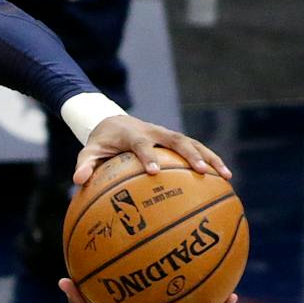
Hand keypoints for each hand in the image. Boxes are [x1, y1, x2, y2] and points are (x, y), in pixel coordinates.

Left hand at [74, 114, 231, 184]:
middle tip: (201, 172)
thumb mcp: (88, 152)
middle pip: (177, 140)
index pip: (142, 144)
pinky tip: (225, 179)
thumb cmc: (101, 143)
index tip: (154, 172)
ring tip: (226, 176)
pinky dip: (212, 161)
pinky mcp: (176, 141)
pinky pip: (197, 149)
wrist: (114, 121)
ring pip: (193, 143)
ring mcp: (168, 135)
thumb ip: (85, 165)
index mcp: (133, 134)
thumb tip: (77, 181)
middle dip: (190, 155)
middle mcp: (154, 131)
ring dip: (210, 158)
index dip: (149, 156)